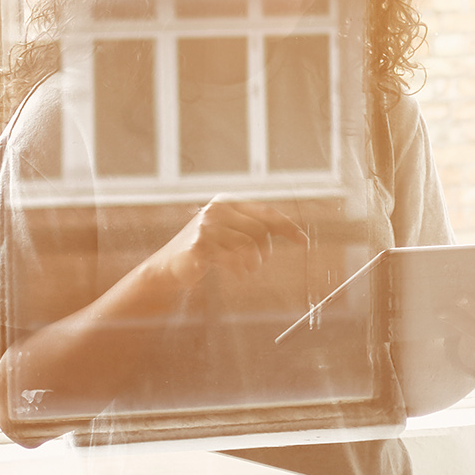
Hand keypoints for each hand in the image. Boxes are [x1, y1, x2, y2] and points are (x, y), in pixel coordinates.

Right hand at [143, 196, 329, 320]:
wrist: (171, 264)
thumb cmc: (207, 249)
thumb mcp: (232, 232)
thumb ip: (256, 228)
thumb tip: (296, 233)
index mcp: (227, 202)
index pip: (266, 212)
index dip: (287, 227)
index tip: (303, 241)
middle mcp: (217, 209)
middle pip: (259, 230)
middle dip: (264, 251)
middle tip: (257, 264)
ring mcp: (206, 226)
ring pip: (247, 246)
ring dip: (250, 264)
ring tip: (245, 271)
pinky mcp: (199, 245)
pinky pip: (231, 259)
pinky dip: (236, 269)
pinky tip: (232, 272)